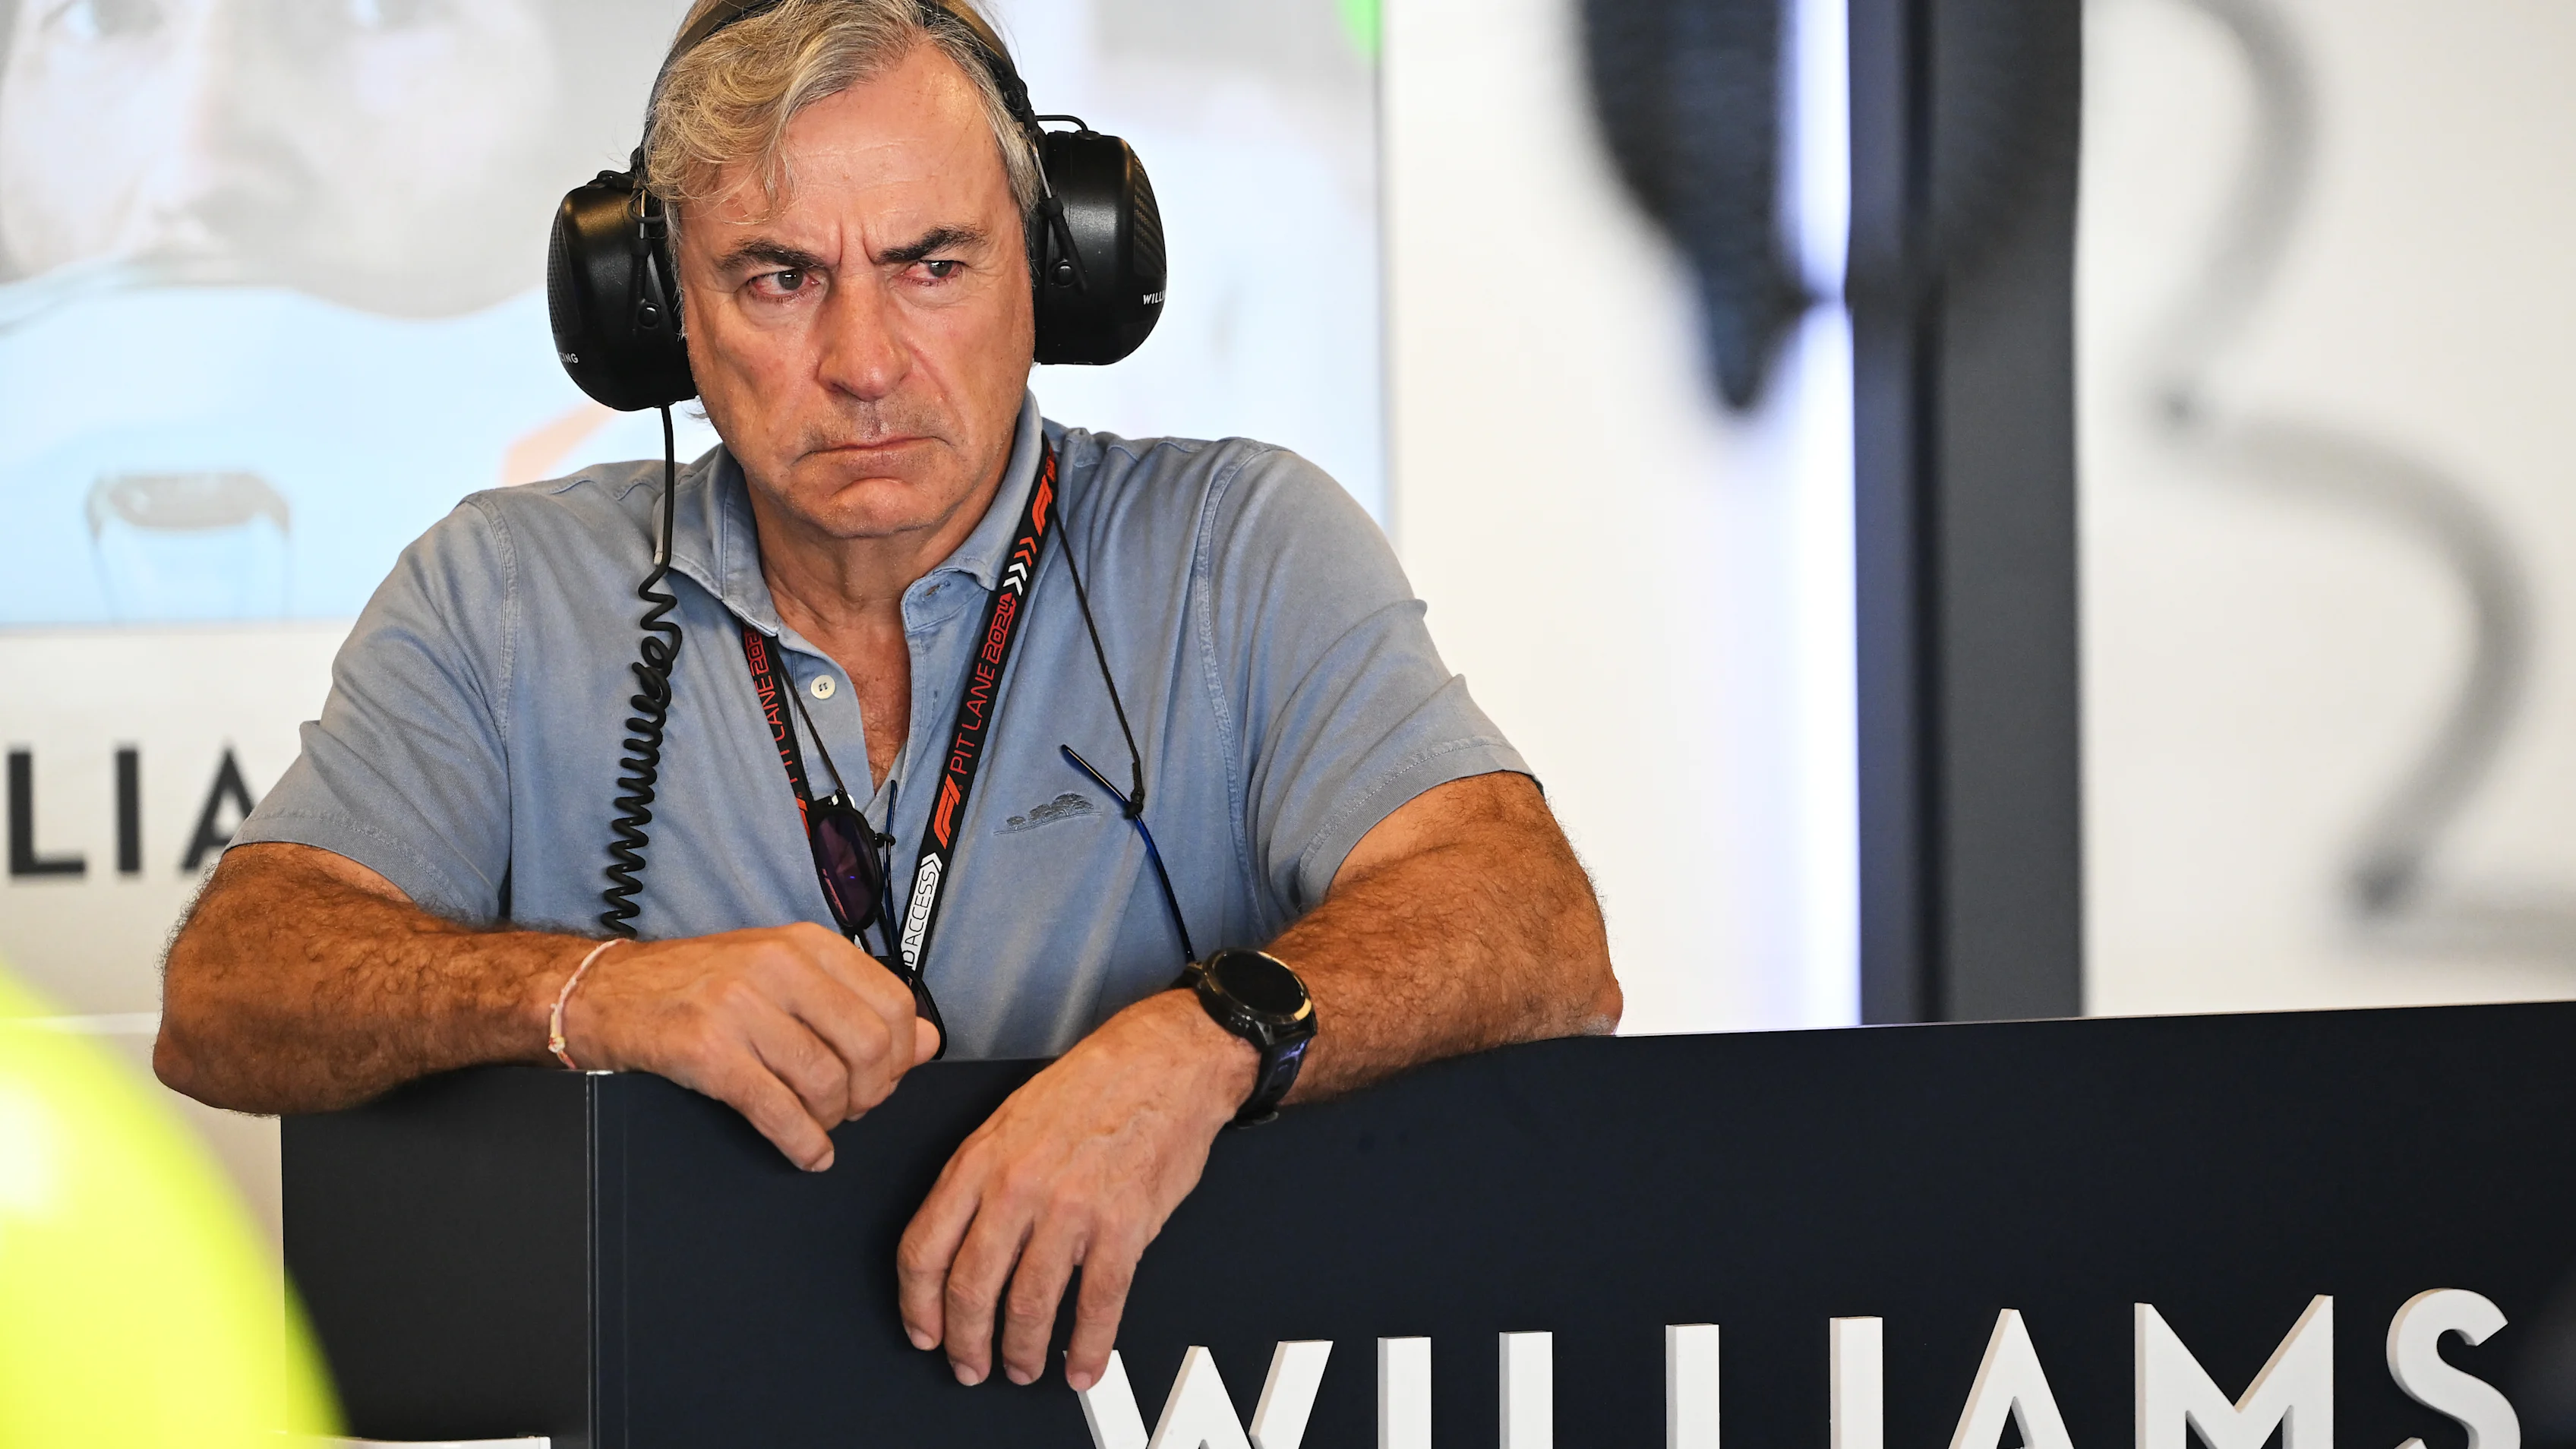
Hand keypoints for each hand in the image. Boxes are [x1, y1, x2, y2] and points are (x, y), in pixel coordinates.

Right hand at [560, 922, 939, 1169]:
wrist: (606, 991)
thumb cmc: (696, 984)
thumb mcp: (782, 973)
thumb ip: (854, 1000)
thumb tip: (927, 1040)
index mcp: (805, 945)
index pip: (894, 1002)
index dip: (902, 1055)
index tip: (888, 1076)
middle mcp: (778, 967)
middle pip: (871, 1046)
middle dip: (873, 1092)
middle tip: (855, 1108)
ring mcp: (741, 1007)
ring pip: (828, 1081)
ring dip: (835, 1119)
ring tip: (821, 1124)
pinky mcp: (708, 1050)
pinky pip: (778, 1109)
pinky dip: (801, 1142)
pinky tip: (805, 1150)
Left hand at [895, 989, 1256, 1389]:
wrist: (1165, 1062)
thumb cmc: (1093, 1085)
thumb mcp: (1010, 1118)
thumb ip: (979, 1178)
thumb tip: (957, 1239)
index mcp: (981, 1160)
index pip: (925, 1249)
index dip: (919, 1305)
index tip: (924, 1331)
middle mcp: (1017, 1187)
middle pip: (970, 1288)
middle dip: (965, 1342)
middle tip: (970, 1365)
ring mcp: (1070, 1210)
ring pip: (1028, 1305)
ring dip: (1021, 1352)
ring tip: (1023, 1368)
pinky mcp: (1122, 1227)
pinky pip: (1097, 1305)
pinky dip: (1087, 1348)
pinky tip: (1081, 1364)